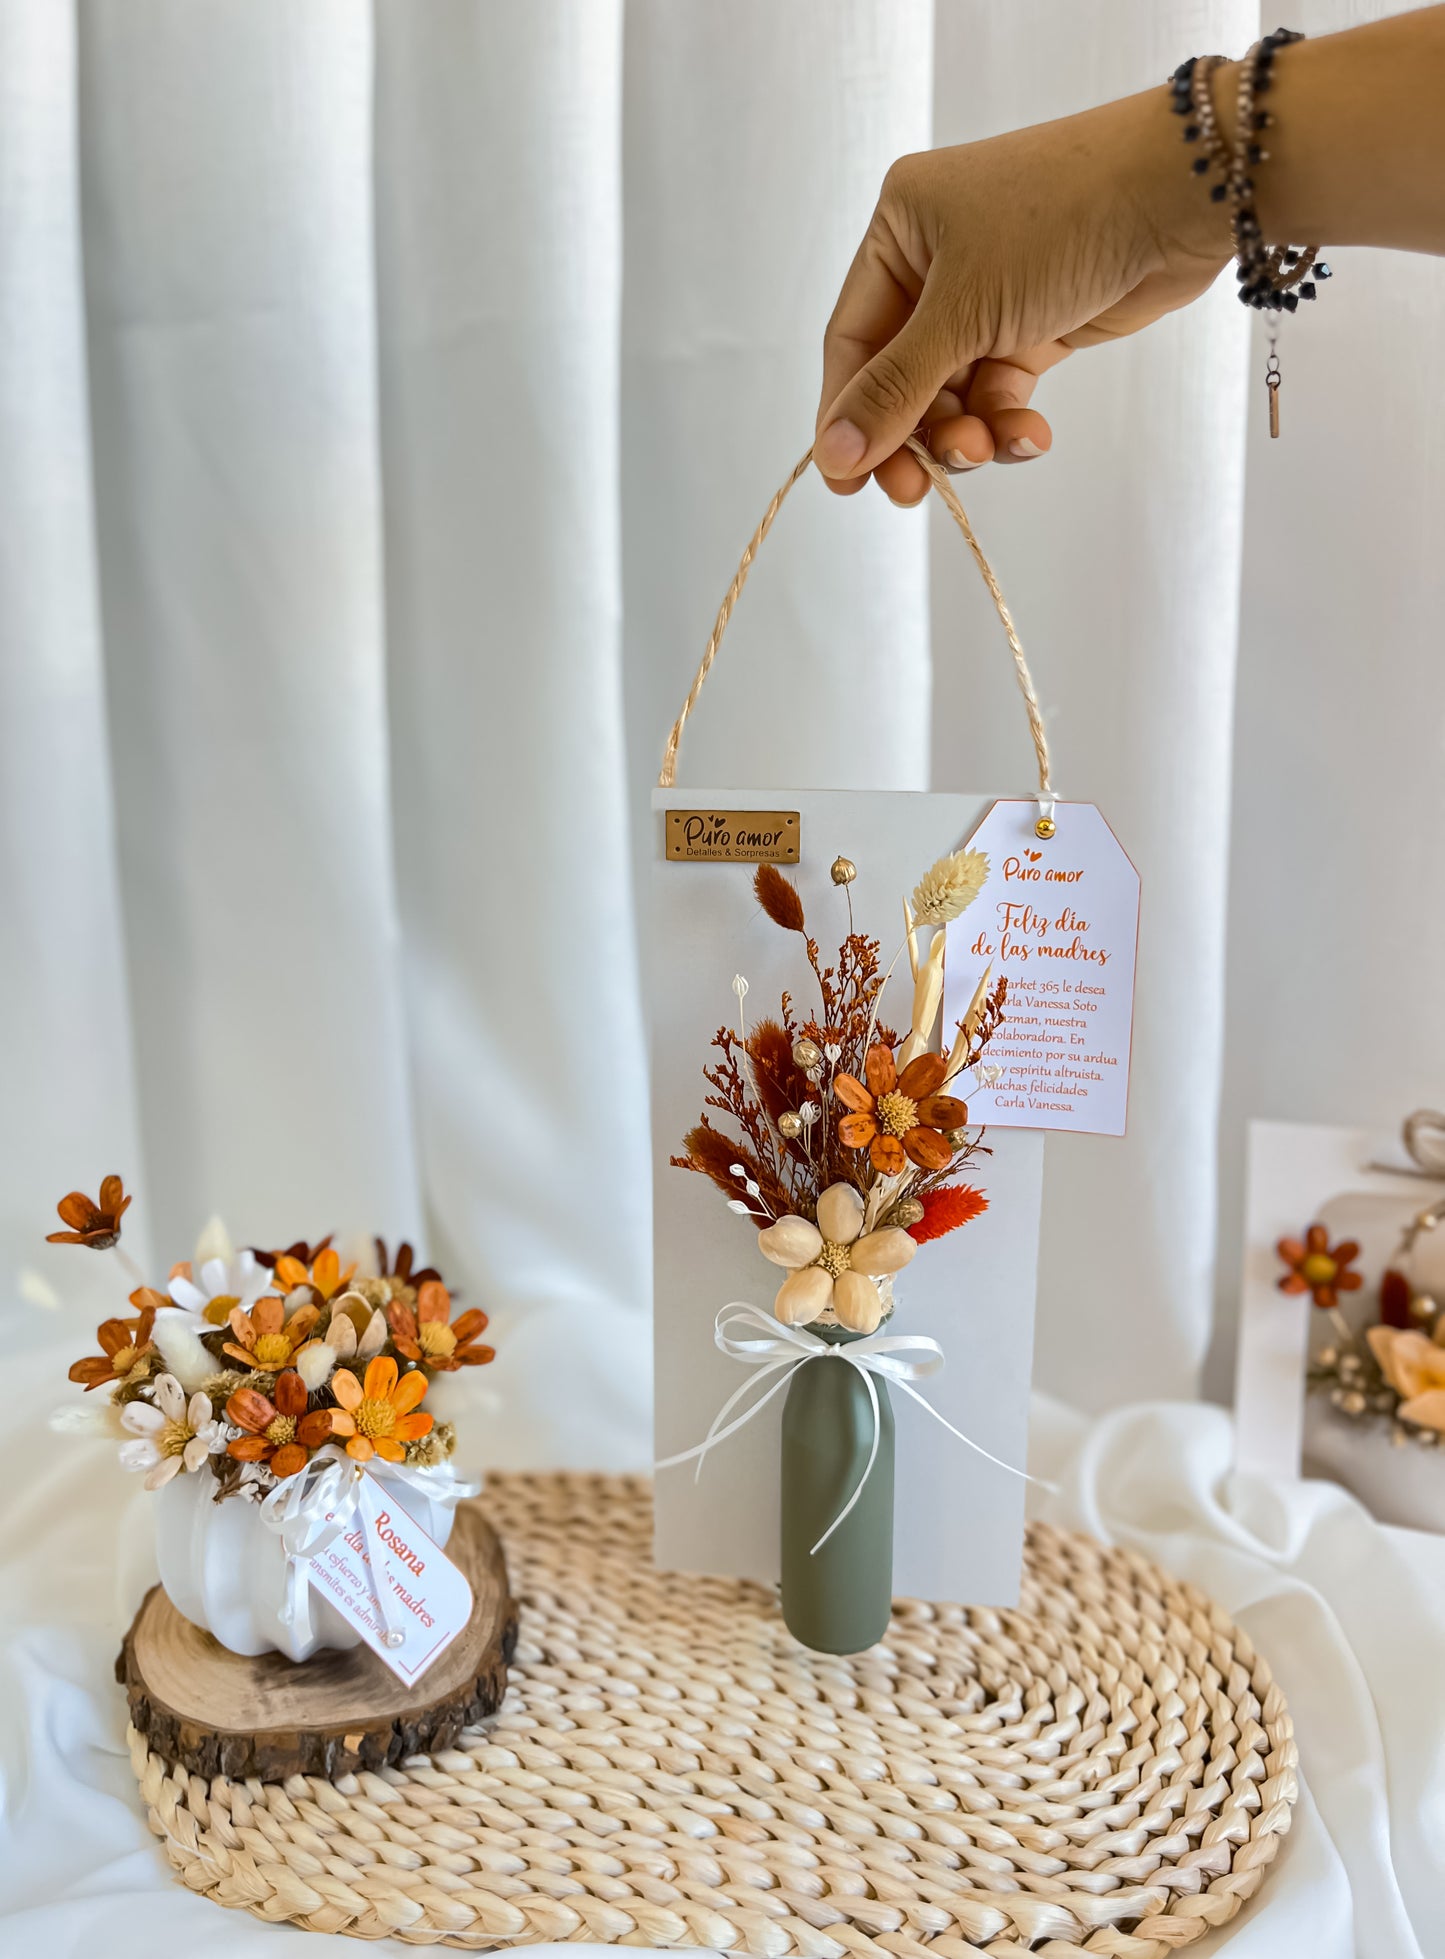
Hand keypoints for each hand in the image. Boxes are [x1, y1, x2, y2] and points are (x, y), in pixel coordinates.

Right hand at [815, 85, 1231, 502]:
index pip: (853, 341)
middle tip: (914, 491)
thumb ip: (895, 390)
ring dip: (967, 434)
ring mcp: (989, 293)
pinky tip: (1030, 435)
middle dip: (912, 435)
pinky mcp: (1037, 322)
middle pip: (900, 376)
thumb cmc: (1062, 222)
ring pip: (953, 392)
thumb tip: (833, 457)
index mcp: (899, 229)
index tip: (846, 484)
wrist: (1180, 196)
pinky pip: (1001, 389)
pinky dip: (1009, 421)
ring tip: (988, 450)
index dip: (846, 416)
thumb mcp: (962, 310)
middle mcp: (936, 258)